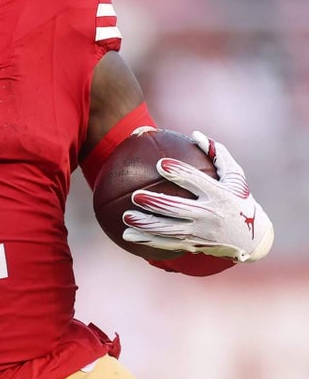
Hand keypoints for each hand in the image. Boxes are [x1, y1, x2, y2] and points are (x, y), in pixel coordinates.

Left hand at [122, 131, 273, 261]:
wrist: (253, 239)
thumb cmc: (239, 199)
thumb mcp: (236, 177)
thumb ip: (217, 154)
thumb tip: (195, 134)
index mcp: (219, 195)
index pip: (197, 181)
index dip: (179, 172)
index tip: (160, 164)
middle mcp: (210, 215)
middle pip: (178, 209)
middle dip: (156, 203)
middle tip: (135, 195)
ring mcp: (200, 233)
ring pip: (169, 230)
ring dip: (146, 224)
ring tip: (126, 216)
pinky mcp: (193, 245)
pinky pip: (167, 244)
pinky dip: (147, 240)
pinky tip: (126, 234)